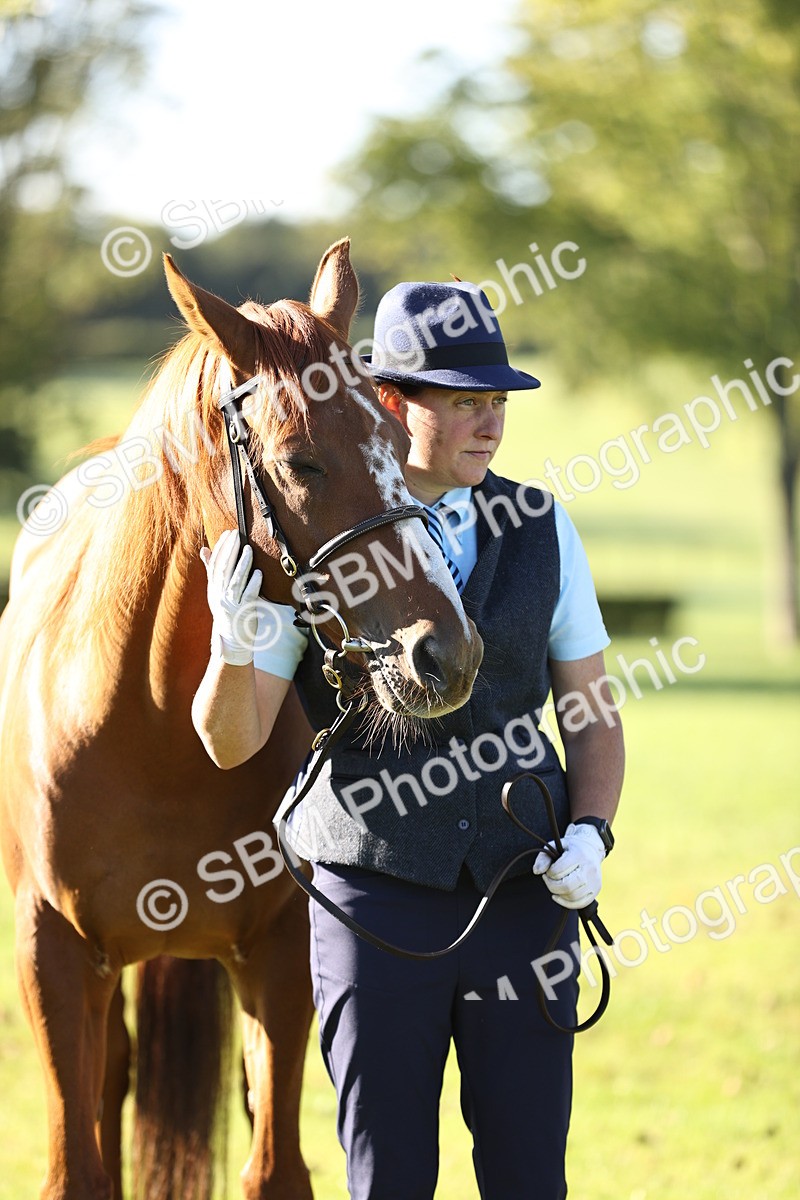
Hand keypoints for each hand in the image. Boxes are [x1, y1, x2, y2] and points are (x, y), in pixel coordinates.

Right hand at [200, 529, 262, 665]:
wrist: (232, 641)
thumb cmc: (227, 612)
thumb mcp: (216, 591)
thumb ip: (212, 570)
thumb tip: (204, 549)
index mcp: (213, 589)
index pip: (214, 565)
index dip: (220, 548)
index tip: (227, 534)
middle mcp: (219, 596)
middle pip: (223, 570)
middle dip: (230, 551)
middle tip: (237, 535)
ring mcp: (231, 604)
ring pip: (235, 581)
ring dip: (242, 565)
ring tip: (249, 550)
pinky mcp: (244, 613)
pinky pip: (248, 596)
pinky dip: (253, 583)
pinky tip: (259, 573)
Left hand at [532, 822, 605, 909]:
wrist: (591, 849)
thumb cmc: (570, 849)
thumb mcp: (555, 846)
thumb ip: (543, 858)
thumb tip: (537, 871)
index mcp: (579, 855)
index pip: (558, 870)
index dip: (549, 872)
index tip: (549, 870)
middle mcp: (589, 868)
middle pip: (566, 886)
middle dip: (552, 885)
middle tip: (549, 880)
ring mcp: (594, 881)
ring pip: (572, 897)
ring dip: (559, 893)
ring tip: (556, 885)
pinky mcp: (596, 890)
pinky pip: (580, 904)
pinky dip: (567, 903)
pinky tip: (559, 896)